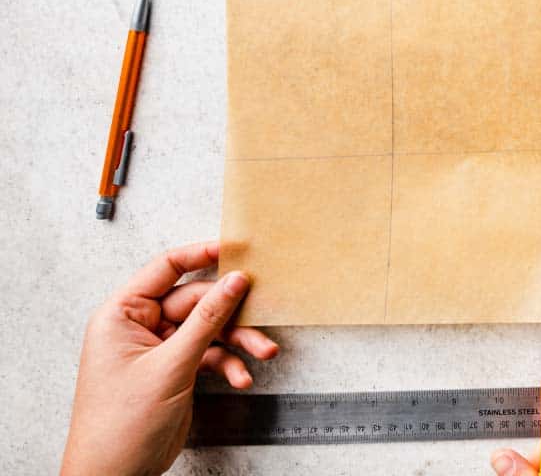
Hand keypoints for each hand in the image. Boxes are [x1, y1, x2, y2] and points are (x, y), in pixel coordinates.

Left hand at [60, 241, 277, 475]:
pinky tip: (240, 378)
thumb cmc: (120, 424)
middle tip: (262, 317)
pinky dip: (227, 365)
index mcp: (122, 314)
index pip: (166, 269)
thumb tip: (234, 281)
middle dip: (232, 315)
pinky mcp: (174, 371)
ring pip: (208, 330)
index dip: (201, 254)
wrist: (115, 475)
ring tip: (263, 353)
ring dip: (237, 343)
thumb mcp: (171, 365)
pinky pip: (208, 355)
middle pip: (196, 302)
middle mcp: (139, 327)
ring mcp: (159, 350)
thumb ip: (207, 319)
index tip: (234, 248)